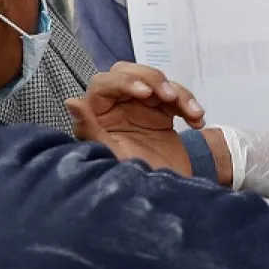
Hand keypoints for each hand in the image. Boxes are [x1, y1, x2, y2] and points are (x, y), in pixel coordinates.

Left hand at [66, 63, 206, 173]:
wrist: (168, 196)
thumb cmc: (134, 180)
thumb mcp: (112, 157)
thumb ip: (90, 129)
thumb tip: (71, 102)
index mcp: (98, 115)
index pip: (104, 83)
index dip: (124, 82)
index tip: (146, 93)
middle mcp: (117, 107)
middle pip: (130, 72)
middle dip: (153, 79)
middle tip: (170, 96)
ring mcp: (141, 108)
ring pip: (157, 81)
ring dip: (178, 93)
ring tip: (192, 113)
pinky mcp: (162, 112)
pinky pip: (176, 97)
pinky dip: (189, 105)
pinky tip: (197, 121)